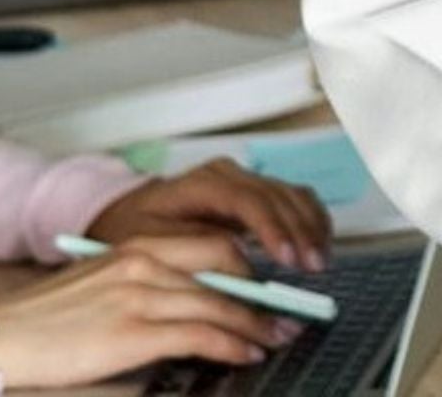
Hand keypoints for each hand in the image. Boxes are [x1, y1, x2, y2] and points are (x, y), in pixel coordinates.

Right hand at [0, 234, 303, 387]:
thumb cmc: (51, 319)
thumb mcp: (108, 284)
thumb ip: (152, 282)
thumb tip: (199, 301)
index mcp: (140, 246)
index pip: (215, 245)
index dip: (250, 269)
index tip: (271, 287)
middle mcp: (145, 261)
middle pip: (227, 268)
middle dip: (262, 293)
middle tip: (285, 313)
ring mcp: (139, 294)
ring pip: (219, 302)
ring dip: (255, 323)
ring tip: (276, 337)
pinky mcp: (131, 331)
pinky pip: (199, 333)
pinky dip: (232, 343)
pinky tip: (247, 352)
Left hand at [86, 157, 331, 271]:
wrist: (122, 214)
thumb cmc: (130, 230)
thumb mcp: (148, 244)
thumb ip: (193, 250)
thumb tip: (240, 264)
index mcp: (203, 182)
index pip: (249, 200)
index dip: (273, 228)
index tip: (287, 258)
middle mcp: (230, 174)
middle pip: (278, 195)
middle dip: (299, 232)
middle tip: (313, 267)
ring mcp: (245, 180)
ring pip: (291, 193)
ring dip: (310, 225)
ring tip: (320, 260)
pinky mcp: (254, 193)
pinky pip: (291, 199)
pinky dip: (309, 219)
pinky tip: (318, 242)